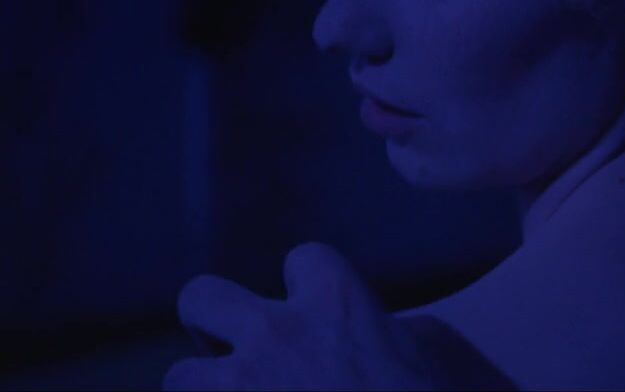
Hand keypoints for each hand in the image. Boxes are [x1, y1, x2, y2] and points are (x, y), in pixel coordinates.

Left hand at [163, 243, 440, 390]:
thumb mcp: (432, 353)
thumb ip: (387, 329)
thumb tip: (376, 335)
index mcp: (337, 301)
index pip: (302, 259)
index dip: (309, 291)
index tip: (321, 324)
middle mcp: (278, 336)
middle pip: (200, 297)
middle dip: (212, 324)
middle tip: (243, 360)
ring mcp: (244, 390)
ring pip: (179, 377)